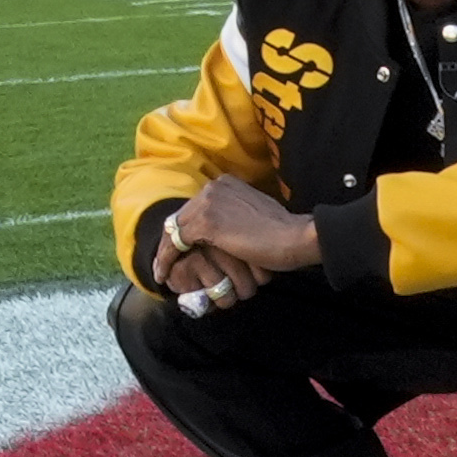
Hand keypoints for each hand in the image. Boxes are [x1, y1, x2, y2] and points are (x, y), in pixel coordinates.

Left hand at [160, 177, 321, 303]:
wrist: (294, 238)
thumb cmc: (283, 233)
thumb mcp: (253, 216)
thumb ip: (235, 217)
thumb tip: (225, 233)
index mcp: (226, 184)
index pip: (195, 208)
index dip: (184, 230)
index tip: (181, 249)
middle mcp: (214, 187)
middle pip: (181, 216)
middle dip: (170, 240)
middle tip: (164, 262)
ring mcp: (209, 202)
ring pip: (175, 228)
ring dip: (165, 252)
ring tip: (161, 271)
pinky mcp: (206, 222)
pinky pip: (176, 242)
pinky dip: (167, 259)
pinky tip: (164, 273)